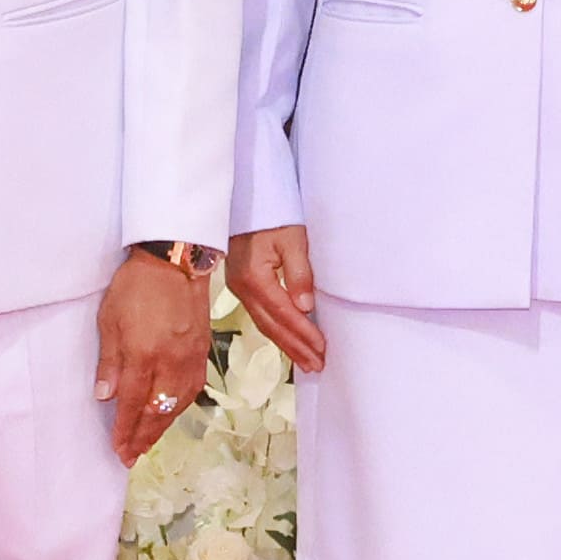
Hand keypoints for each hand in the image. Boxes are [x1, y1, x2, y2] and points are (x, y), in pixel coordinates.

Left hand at [98, 248, 220, 460]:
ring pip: (176, 405)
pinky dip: (178, 408)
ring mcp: (189, 359)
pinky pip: (191, 390)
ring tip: (147, 442)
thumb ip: (110, 362)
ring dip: (161, 427)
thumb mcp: (110, 320)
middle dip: (142, 437)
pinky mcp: (202, 351)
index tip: (117, 447)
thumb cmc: (136, 286)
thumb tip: (105, 396)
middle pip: (156, 411)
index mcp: (144, 354)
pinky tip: (169, 414)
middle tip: (130, 456)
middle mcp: (170, 362)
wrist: (176, 260)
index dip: (124, 429)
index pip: (131, 403)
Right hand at [235, 219, 331, 375]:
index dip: (304, 334)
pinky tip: (287, 339)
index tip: (322, 349)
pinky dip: (275, 329)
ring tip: (306, 361)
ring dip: (286, 343)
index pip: (284, 314)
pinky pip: (259, 314)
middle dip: (296, 347)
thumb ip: (299, 273)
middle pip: (272, 326)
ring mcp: (238, 286)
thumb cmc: (271, 211)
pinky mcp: (240, 283)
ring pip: (264, 323)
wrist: (247, 194)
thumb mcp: (292, 239)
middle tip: (317, 365)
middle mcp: (242, 287)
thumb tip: (305, 307)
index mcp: (254, 277)